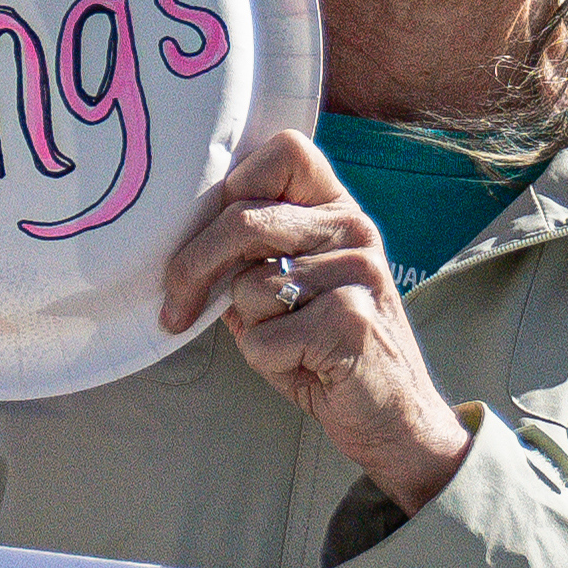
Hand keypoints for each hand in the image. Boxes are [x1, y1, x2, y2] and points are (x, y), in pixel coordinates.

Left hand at [157, 132, 472, 513]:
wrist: (392, 415)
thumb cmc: (323, 350)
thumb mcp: (287, 289)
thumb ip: (250, 256)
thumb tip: (180, 244)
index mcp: (337, 210)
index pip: (283, 151)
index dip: (233, 186)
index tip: (210, 231)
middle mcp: (353, 229)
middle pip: (243, 220)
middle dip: (192, 267)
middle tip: (176, 306)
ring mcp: (357, 271)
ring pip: (248, 286)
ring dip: (248, 326)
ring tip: (288, 341)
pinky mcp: (351, 319)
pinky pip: (262, 336)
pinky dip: (265, 359)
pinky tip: (303, 364)